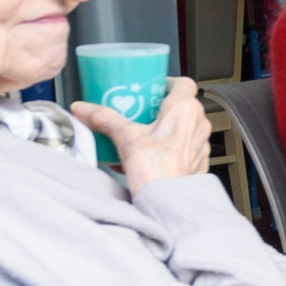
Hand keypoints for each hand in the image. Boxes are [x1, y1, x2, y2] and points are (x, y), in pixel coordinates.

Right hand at [74, 80, 208, 191]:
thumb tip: (84, 108)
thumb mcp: (126, 138)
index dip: (166, 82)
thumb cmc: (157, 173)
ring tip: (139, 135)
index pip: (183, 83)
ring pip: (182, 127)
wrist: (170, 204)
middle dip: (157, 108)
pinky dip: (166, 147)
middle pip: (180, 105)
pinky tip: (146, 156)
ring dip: (162, 129)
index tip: (149, 87)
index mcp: (186, 110)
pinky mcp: (197, 161)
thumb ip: (104, 118)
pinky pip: (182, 147)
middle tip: (137, 112)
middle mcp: (199, 124)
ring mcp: (201, 144)